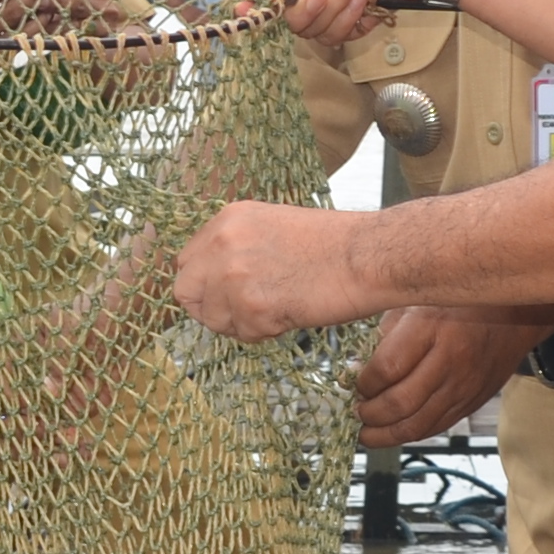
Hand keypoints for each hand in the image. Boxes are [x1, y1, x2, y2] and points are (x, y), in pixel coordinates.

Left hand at [173, 199, 379, 340]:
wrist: (367, 256)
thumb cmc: (333, 245)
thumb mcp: (272, 226)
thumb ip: (237, 248)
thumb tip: (215, 279)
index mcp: (227, 219)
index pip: (186, 263)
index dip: (204, 286)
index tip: (225, 295)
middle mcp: (223, 242)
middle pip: (186, 291)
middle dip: (211, 309)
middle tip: (244, 312)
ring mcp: (234, 274)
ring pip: (213, 319)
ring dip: (242, 324)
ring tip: (278, 309)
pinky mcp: (252, 304)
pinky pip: (243, 334)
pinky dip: (265, 333)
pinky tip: (290, 313)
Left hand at [353, 307, 545, 445]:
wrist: (517, 315)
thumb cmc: (460, 302)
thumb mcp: (417, 301)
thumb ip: (385, 334)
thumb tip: (353, 368)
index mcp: (432, 327)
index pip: (387, 368)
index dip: (364, 383)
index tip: (354, 384)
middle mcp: (450, 361)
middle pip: (400, 403)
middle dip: (370, 415)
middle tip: (356, 412)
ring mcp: (464, 386)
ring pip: (418, 424)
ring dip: (386, 434)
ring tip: (368, 432)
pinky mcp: (472, 402)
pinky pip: (437, 426)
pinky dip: (411, 433)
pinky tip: (394, 430)